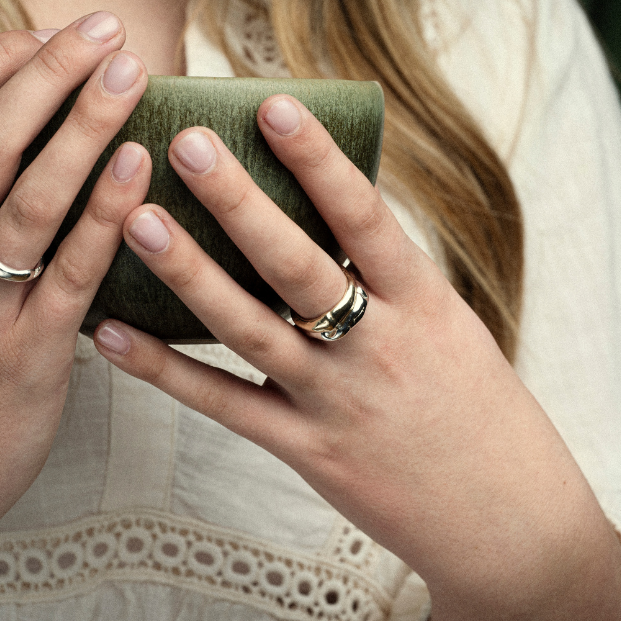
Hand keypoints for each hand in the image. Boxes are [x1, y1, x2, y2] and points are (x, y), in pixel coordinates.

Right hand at [0, 13, 150, 586]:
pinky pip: (71, 271)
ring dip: (82, 128)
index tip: (53, 30)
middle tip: (106, 31)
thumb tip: (50, 138)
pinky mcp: (27, 353)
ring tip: (130, 76)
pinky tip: (140, 166)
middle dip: (45, 76)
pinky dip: (105, 213)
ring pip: (26, 198)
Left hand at [94, 95, 620, 620]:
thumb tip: (329, 206)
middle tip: (186, 144)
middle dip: (239, 202)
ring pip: (251, 331)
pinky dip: (167, 372)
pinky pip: (227, 407)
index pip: (366, 219)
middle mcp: (379, 348)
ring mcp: (338, 402)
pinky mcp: (308, 452)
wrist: (506, 515)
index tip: (275, 106)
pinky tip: (114, 336)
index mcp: (425, 305)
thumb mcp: (449, 325)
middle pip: (297, 266)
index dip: (320, 161)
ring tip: (137, 221)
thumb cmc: (479, 406)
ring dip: (190, 275)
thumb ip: (389, 275)